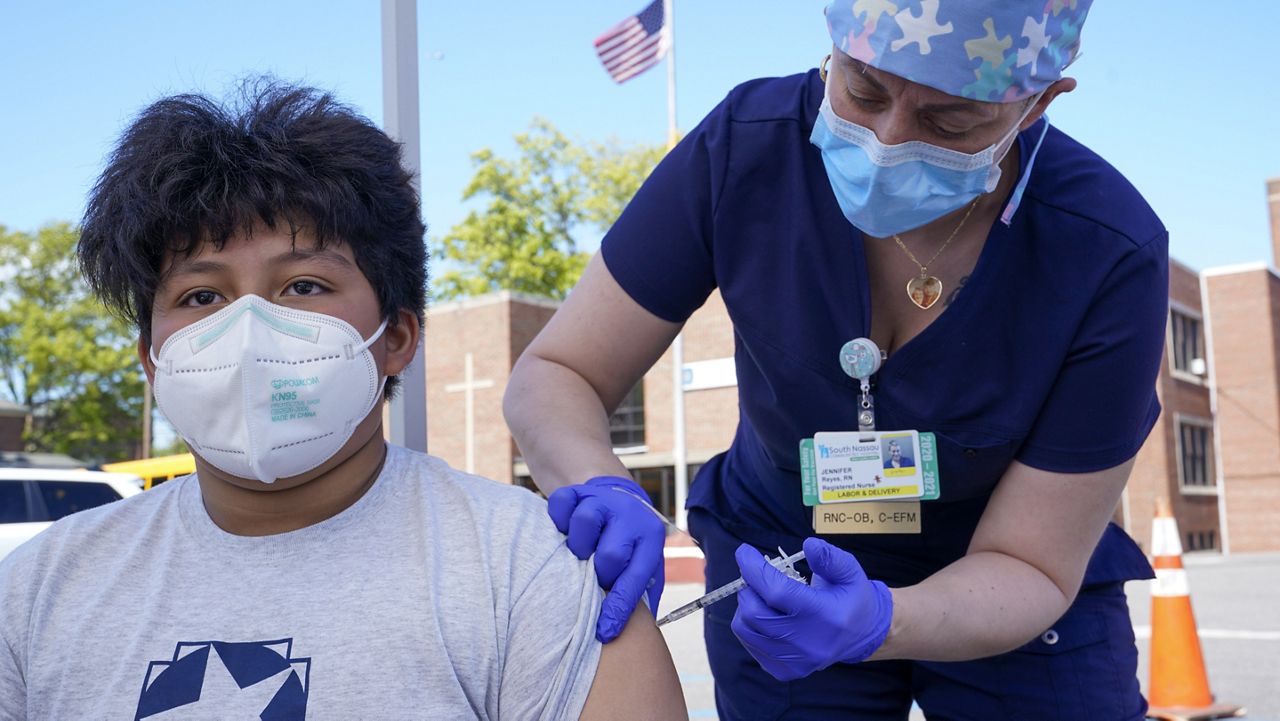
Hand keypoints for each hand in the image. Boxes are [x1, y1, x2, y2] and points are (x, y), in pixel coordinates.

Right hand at [547, 475, 665, 642]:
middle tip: (593, 579)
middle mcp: (629, 516)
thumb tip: (639, 636)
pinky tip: (563, 529)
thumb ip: (643, 595)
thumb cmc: (630, 544)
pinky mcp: (577, 491)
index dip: (619, 609)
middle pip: (610, 553)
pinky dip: (557, 519)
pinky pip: (560, 503)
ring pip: (584, 523)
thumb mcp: (645, 565)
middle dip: (599, 575)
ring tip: (579, 553)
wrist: (618, 496)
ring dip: (577, 545)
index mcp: (650, 538)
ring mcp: (601, 500)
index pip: (636, 578)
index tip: (604, 633)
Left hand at [731, 537, 892, 680]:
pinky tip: (766, 614)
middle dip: (748, 586)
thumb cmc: (851, 598)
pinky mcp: (784, 671)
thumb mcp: (850, 572)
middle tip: (757, 575)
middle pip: (755, 612)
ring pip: (746, 629)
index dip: (754, 569)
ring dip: (746, 605)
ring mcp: (794, 661)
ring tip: (761, 594)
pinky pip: (750, 644)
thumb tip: (808, 546)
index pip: (777, 592)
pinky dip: (749, 624)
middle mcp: (808, 644)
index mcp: (825, 616)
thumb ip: (830, 558)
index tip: (744, 551)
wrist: (860, 635)